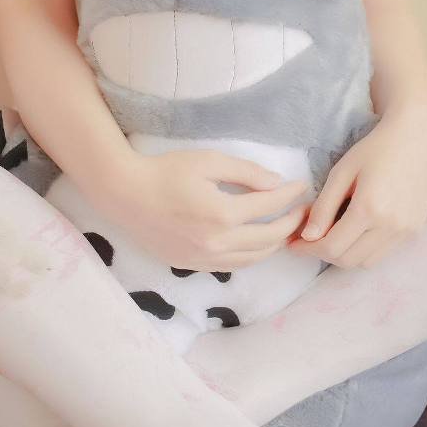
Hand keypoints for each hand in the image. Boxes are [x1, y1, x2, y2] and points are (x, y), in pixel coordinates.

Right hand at [108, 149, 310, 271]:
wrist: (123, 194)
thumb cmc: (164, 171)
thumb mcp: (208, 161)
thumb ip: (246, 172)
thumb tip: (277, 183)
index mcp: (222, 213)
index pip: (269, 206)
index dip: (290, 195)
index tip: (302, 186)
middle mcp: (216, 242)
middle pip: (268, 238)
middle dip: (290, 223)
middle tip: (303, 211)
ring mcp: (203, 258)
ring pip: (253, 259)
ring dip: (274, 245)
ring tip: (285, 230)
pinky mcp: (191, 264)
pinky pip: (232, 266)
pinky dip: (251, 256)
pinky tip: (256, 244)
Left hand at [289, 100, 426, 268]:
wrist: (415, 138)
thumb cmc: (374, 150)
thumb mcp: (341, 173)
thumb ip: (323, 207)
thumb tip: (307, 237)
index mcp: (369, 208)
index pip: (331, 247)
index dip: (308, 249)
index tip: (294, 243)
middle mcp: (391, 226)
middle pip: (347, 260)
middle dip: (324, 254)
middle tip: (310, 240)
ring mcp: (406, 231)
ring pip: (365, 262)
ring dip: (345, 255)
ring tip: (333, 234)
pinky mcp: (414, 231)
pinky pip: (382, 253)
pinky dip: (364, 250)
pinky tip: (356, 230)